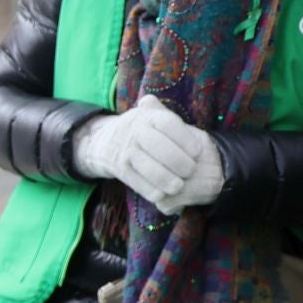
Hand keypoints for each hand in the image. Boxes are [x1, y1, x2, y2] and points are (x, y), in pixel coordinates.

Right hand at [72, 95, 218, 211]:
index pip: (168, 124)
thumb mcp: (148, 115)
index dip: (186, 139)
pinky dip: (151, 190)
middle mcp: (134, 132)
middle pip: (160, 147)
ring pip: (149, 168)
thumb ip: (164, 113)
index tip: (198, 151)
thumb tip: (163, 108)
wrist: (104, 142)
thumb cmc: (139, 130)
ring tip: (179, 186)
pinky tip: (163, 194)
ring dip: (167, 179)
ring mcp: (125, 151)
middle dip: (179, 162)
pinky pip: (137, 182)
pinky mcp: (120, 170)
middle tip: (191, 171)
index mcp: (146, 116)